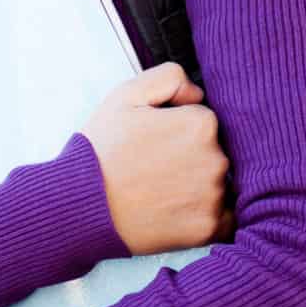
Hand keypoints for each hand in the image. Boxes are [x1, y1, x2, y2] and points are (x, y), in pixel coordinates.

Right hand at [79, 61, 234, 254]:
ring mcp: (212, 196)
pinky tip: (176, 212)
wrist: (82, 206)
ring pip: (219, 184)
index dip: (177, 129)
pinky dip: (206, 215)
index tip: (155, 141)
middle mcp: (215, 159)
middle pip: (215, 152)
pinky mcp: (207, 229)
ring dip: (199, 186)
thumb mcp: (126, 94)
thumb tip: (198, 94)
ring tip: (161, 191)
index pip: (204, 121)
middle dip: (191, 157)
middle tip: (155, 168)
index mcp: (200, 124)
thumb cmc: (102, 151)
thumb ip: (170, 78)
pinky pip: (224, 219)